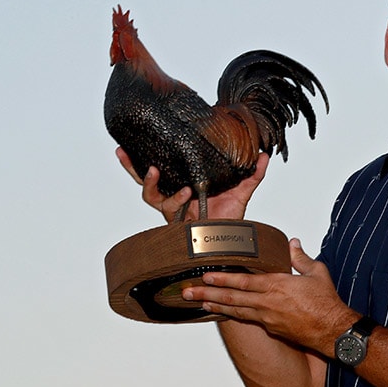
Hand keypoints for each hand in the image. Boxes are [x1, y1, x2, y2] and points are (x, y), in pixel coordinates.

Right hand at [115, 147, 269, 221]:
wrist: (233, 242)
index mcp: (183, 187)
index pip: (160, 170)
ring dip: (151, 183)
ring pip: (151, 196)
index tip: (131, 144)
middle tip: (123, 152)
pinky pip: (169, 210)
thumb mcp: (242, 190)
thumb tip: (264, 155)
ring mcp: (173, 211)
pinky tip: (184, 191)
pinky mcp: (177, 223)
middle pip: (145, 181)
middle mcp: (174, 198)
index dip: (143, 159)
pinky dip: (175, 199)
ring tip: (155, 170)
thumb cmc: (232, 219)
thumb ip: (252, 173)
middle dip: (131, 167)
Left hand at [182, 238, 356, 353]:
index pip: (243, 282)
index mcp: (278, 286)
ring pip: (235, 311)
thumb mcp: (317, 273)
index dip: (223, 279)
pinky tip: (223, 312)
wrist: (333, 331)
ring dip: (215, 306)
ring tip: (198, 303)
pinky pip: (246, 319)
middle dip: (207, 295)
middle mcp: (268, 304)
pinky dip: (232, 315)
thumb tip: (292, 243)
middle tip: (188, 292)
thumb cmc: (326, 304)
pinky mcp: (271, 329)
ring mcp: (268, 318)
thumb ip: (301, 257)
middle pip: (232, 299)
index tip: (206, 276)